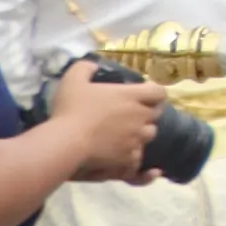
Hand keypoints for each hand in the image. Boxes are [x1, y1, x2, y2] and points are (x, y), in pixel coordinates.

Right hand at [38, 66, 166, 182]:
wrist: (66, 142)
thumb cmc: (70, 109)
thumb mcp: (73, 80)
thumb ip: (84, 68)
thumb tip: (92, 65)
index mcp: (131, 96)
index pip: (159, 92)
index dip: (154, 93)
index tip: (145, 95)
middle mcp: (139, 116)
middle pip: (155, 114)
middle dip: (147, 113)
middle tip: (131, 115)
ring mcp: (136, 138)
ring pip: (148, 135)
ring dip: (140, 134)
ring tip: (125, 135)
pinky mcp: (129, 157)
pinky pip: (139, 157)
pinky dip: (136, 157)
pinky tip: (135, 160)